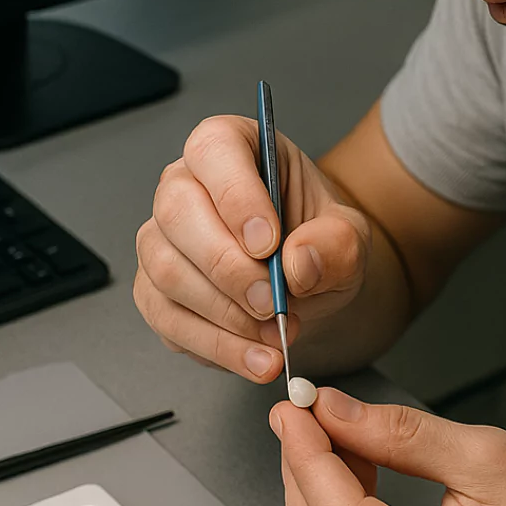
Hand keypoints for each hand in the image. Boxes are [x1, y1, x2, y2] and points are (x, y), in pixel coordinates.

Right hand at [134, 115, 371, 381]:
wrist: (311, 280)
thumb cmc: (318, 239)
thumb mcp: (350, 235)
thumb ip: (336, 243)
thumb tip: (298, 264)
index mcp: (231, 147)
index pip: (214, 151)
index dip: (237, 196)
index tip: (270, 243)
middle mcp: (184, 185)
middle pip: (178, 213)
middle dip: (228, 267)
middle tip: (274, 304)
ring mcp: (162, 239)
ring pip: (167, 272)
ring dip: (225, 315)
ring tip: (277, 336)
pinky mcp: (156, 291)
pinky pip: (169, 320)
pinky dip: (216, 347)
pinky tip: (255, 357)